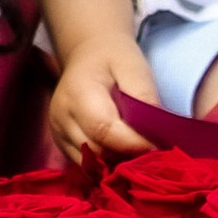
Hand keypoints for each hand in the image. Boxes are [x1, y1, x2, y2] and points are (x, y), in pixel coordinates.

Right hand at [49, 35, 159, 163]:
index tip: (159, 147)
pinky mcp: (61, 143)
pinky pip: (86, 164)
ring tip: (139, 150)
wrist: (88, 54)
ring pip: (91, 162)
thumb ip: (144, 97)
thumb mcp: (134, 67)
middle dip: (127, 155)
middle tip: (154, 150)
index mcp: (78, 93)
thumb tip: (158, 132)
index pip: (103, 129)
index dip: (133, 143)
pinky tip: (123, 152)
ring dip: (118, 162)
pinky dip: (106, 162)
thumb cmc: (113, 57)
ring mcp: (58, 132)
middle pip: (97, 151)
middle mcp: (62, 116)